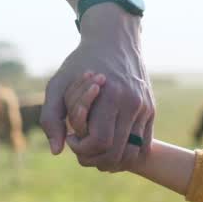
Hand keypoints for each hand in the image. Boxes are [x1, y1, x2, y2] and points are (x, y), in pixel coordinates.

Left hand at [41, 5, 153, 171]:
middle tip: (81, 149)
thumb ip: (51, 118)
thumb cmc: (82, 63)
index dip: (81, 148)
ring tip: (95, 151)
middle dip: (95, 159)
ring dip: (113, 161)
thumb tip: (57, 151)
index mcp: (110, 97)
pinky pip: (144, 144)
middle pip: (118, 152)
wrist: (115, 40)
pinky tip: (110, 147)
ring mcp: (145, 108)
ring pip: (134, 153)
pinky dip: (128, 154)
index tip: (71, 137)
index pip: (99, 141)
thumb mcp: (58, 84)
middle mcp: (132, 104)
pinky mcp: (151, 110)